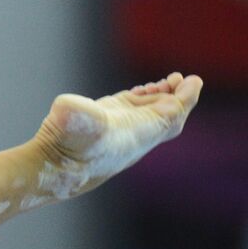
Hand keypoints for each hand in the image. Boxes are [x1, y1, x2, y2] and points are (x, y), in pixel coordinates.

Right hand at [33, 72, 203, 198]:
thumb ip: (75, 115)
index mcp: (139, 132)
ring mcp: (120, 129)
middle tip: (183, 79)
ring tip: (166, 81)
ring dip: (160, 98)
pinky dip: (141, 100)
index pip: (173, 113)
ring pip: (151, 114)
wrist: (53, 169)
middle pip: (168, 115)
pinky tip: (140, 91)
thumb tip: (66, 111)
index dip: (185, 97)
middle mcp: (135, 133)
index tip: (193, 81)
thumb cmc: (66, 150)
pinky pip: (131, 113)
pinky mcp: (104, 126)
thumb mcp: (73, 128)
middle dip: (177, 97)